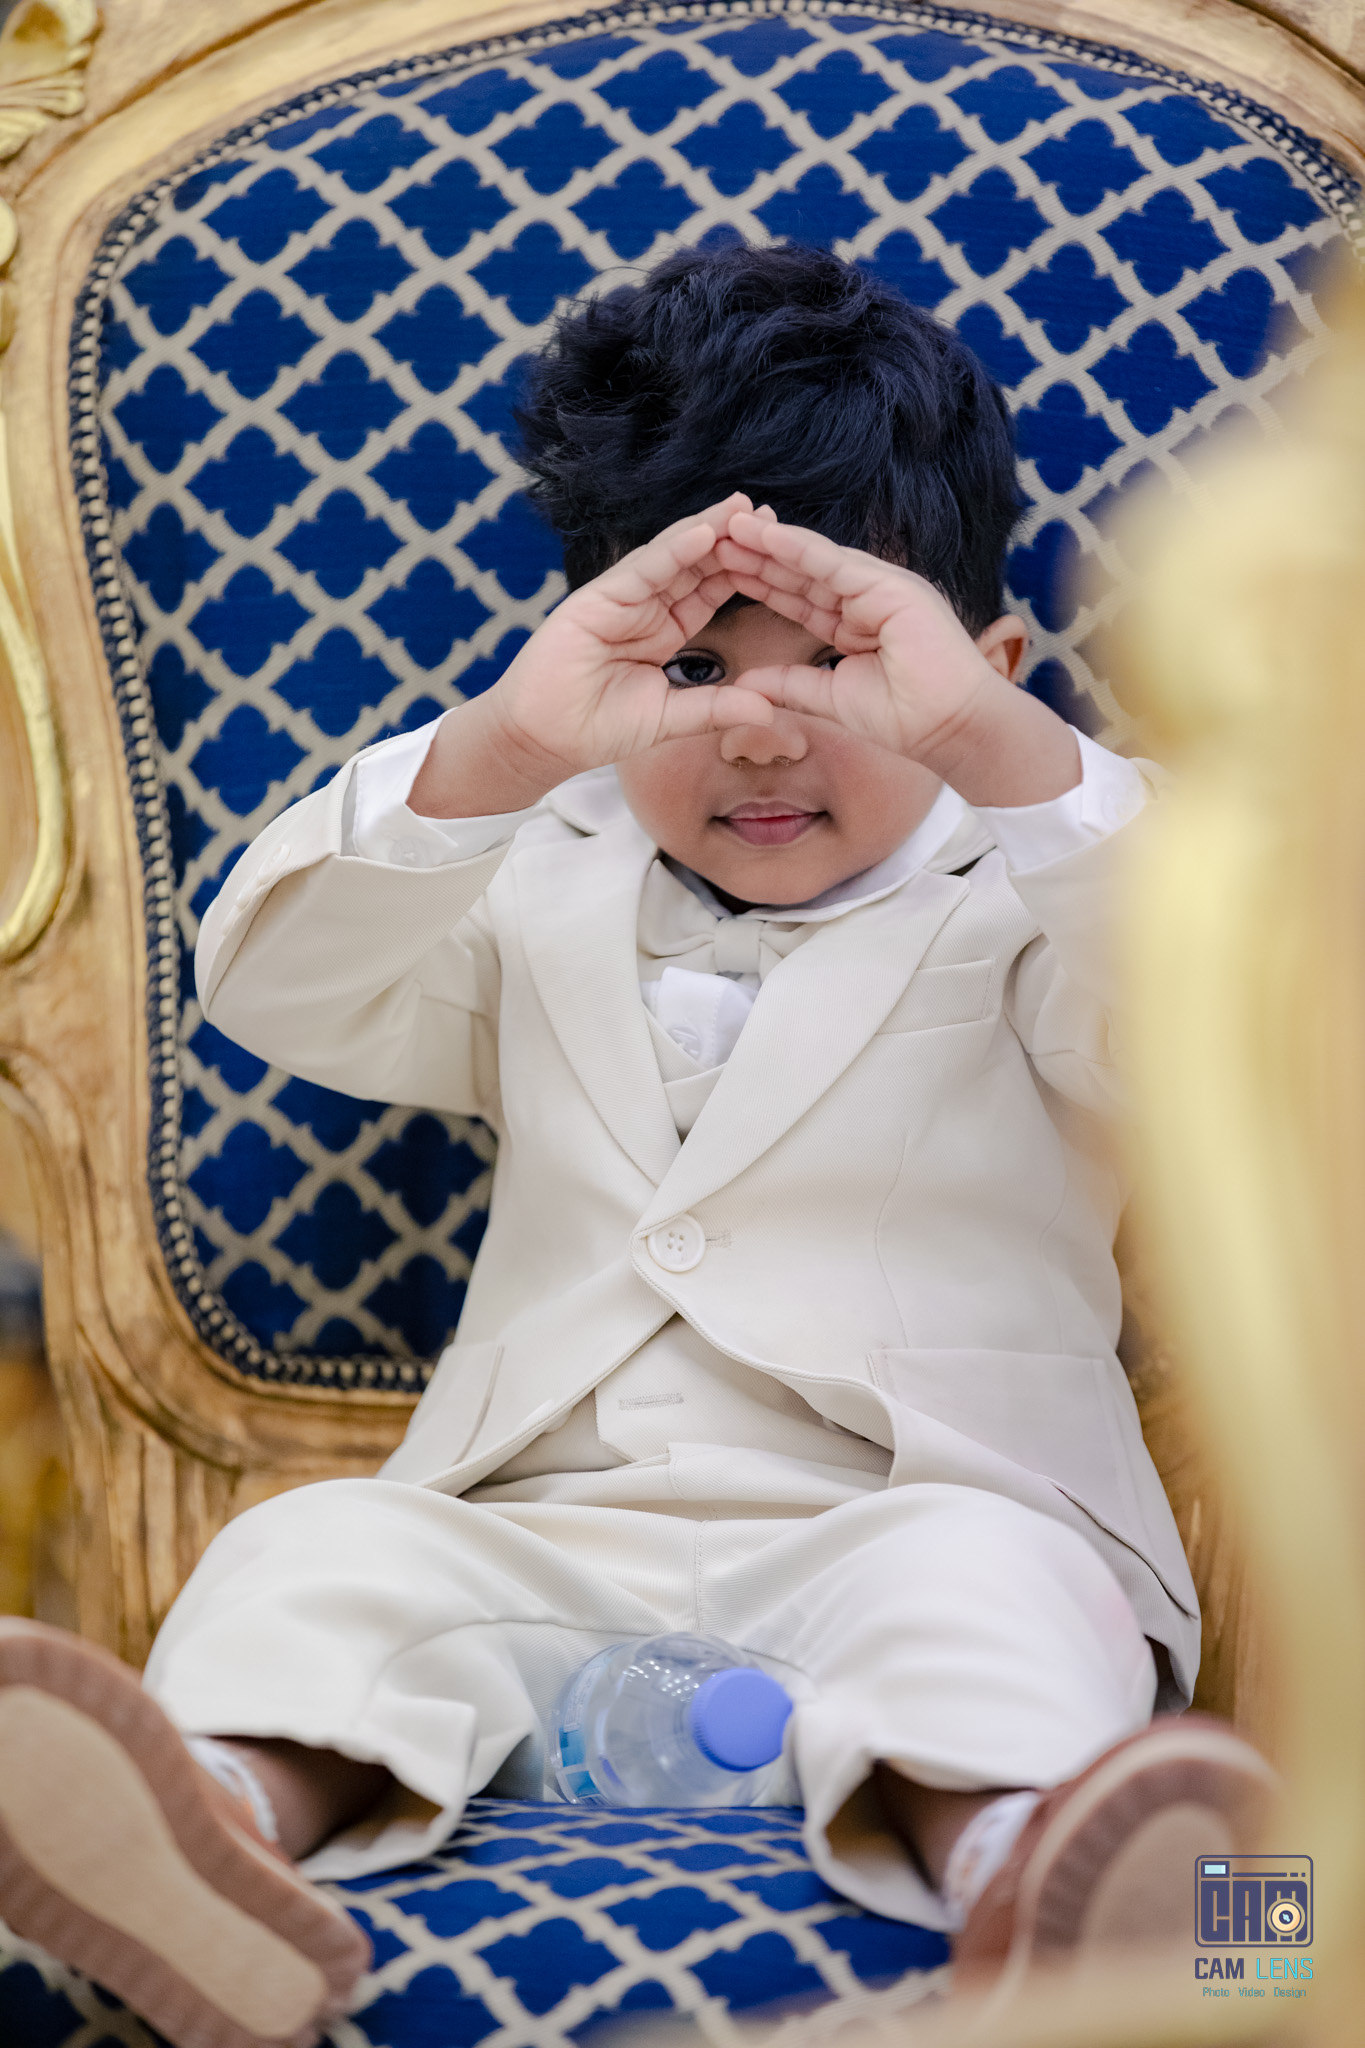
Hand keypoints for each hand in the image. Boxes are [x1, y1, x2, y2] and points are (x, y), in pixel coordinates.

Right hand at [491, 494, 777, 767]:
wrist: (544, 740)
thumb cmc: (599, 728)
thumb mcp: (671, 718)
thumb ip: (717, 708)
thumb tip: (769, 708)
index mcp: (663, 630)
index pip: (708, 591)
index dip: (742, 570)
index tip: (780, 553)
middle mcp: (643, 607)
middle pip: (694, 565)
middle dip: (730, 539)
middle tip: (768, 513)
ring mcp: (620, 599)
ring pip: (671, 557)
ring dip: (706, 531)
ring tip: (742, 508)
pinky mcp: (596, 599)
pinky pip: (642, 571)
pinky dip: (672, 551)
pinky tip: (704, 533)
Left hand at [715, 511, 1077, 805]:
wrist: (951, 729)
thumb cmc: (906, 718)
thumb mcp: (832, 697)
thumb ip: (792, 684)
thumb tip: (749, 683)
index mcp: (857, 619)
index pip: (801, 595)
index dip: (762, 582)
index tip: (721, 571)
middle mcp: (869, 595)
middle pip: (803, 572)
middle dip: (759, 555)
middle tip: (715, 535)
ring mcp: (883, 586)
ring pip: (816, 560)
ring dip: (772, 543)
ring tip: (731, 526)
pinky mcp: (893, 587)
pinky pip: (837, 565)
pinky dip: (801, 550)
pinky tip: (768, 537)